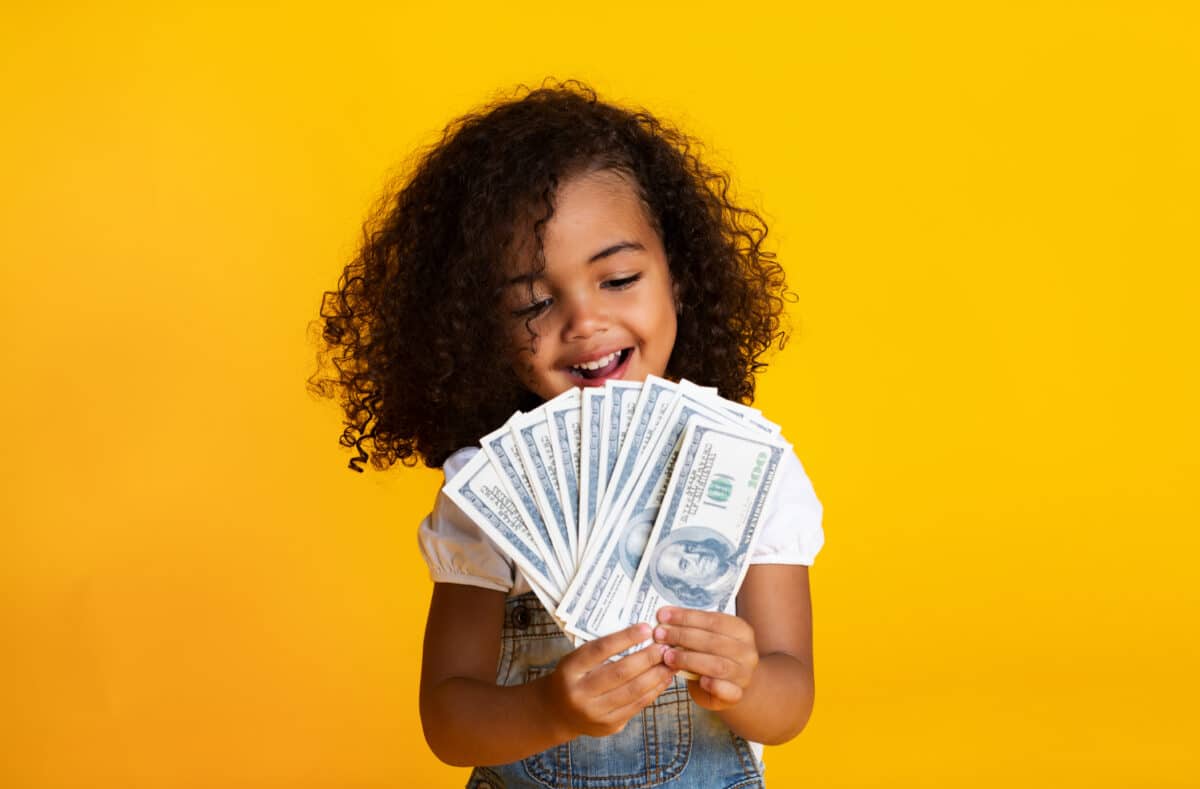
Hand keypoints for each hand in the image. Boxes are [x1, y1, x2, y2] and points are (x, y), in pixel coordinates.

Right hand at [541, 623, 674, 738]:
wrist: (557, 712)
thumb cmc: (573, 677)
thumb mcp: (577, 659)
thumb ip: (602, 650)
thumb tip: (642, 635)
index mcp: (570, 670)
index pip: (600, 650)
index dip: (625, 638)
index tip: (647, 628)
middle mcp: (580, 693)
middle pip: (620, 673)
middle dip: (647, 658)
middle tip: (665, 647)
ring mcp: (594, 713)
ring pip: (632, 692)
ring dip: (656, 676)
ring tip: (670, 663)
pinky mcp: (608, 726)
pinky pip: (636, 706)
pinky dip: (653, 691)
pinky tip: (663, 680)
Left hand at [653, 607, 758, 710]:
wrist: (729, 685)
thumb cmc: (712, 657)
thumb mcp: (706, 638)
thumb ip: (691, 629)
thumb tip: (663, 618)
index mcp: (741, 630)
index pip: (713, 620)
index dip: (686, 617)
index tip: (663, 616)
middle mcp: (747, 651)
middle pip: (714, 641)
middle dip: (683, 636)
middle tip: (660, 635)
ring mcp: (744, 674)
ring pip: (718, 665)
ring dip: (689, 659)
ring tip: (668, 656)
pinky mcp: (738, 694)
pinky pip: (726, 690)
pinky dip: (712, 684)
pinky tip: (698, 681)